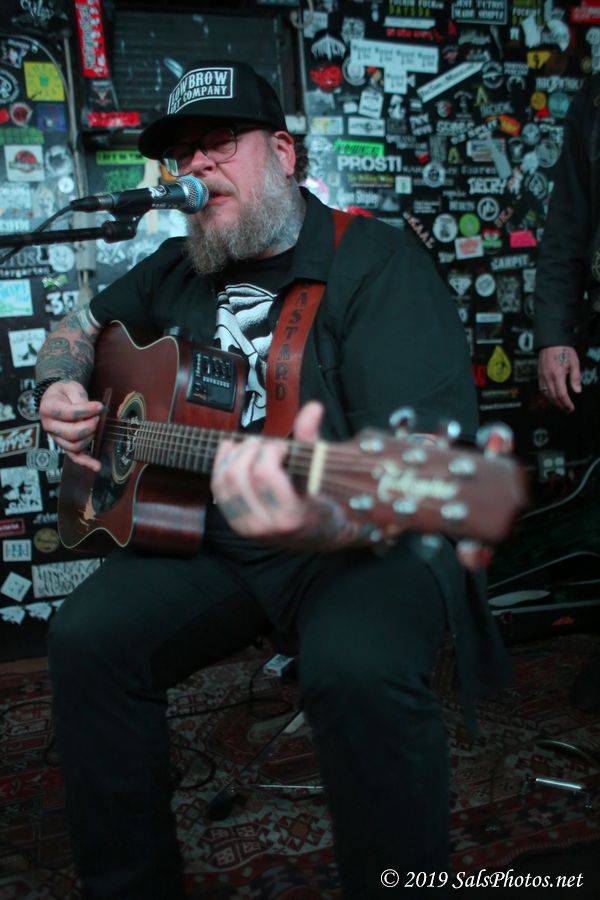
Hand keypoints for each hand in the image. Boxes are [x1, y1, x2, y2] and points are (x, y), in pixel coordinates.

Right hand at [39, 380, 104, 472]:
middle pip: (72, 433)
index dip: (87, 411)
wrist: (56, 398)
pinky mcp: (64, 445)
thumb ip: (80, 398)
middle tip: (98, 417)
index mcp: (48, 408)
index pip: (68, 414)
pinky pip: (74, 457)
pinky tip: (97, 466)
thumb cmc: (65, 392)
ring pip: (74, 446)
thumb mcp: (71, 387)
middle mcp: (49, 425)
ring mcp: (56, 438)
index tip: (99, 406)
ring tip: (95, 426)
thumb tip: (94, 411)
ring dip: (90, 437)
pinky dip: (86, 462)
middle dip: (90, 426)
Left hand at [211, 401, 324, 540]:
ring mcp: (246, 527)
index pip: (263, 473)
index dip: (270, 450)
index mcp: (289, 515)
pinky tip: (232, 450)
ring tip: (251, 447)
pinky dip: (221, 464)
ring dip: (234, 456)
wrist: (315, 534)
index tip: (283, 447)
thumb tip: (313, 407)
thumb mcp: (320, 473)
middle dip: (249, 450)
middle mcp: (264, 525)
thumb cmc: (320, 501)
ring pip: (223, 481)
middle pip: (237, 475)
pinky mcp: (235, 523)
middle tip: (265, 444)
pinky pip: (217, 489)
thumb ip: (311, 439)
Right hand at [538, 346, 581, 412]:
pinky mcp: (539, 376)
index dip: (567, 403)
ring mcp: (542, 377)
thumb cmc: (563, 350)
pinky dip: (548, 396)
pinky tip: (553, 398)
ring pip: (547, 395)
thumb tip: (577, 390)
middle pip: (553, 397)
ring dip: (554, 403)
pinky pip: (542, 390)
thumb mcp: (574, 362)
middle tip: (568, 410)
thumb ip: (575, 377)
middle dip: (561, 405)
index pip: (561, 394)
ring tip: (561, 406)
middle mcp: (548, 378)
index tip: (571, 408)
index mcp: (557, 374)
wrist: (550, 342)